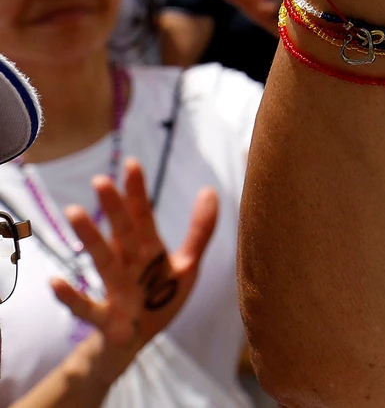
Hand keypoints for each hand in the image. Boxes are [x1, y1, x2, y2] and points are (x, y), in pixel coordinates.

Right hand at [49, 161, 217, 368]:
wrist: (136, 341)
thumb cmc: (159, 297)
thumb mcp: (186, 264)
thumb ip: (199, 231)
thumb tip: (210, 189)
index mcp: (148, 251)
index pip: (143, 217)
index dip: (138, 193)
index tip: (132, 163)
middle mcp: (129, 264)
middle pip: (122, 233)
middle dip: (113, 208)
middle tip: (101, 180)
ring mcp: (116, 290)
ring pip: (102, 261)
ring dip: (90, 238)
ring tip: (73, 211)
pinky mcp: (107, 318)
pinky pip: (86, 308)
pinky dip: (71, 297)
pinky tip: (55, 281)